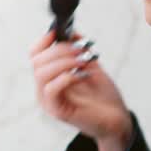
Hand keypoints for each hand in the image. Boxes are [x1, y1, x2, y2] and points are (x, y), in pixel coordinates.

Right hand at [29, 30, 132, 150]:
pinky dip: (66, 76)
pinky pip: (51, 89)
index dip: (44, 40)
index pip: (34, 55)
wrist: (117, 118)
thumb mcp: (90, 65)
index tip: (60, 32)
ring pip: (41, 73)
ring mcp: (48, 102)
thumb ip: (78, 49)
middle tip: (81, 49)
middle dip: (60, 50)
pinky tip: (83, 74)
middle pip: (37, 61)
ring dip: (64, 61)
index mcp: (49, 77)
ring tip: (84, 60)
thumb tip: (70, 31)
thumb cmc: (103, 95)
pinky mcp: (57, 111)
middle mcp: (44, 89)